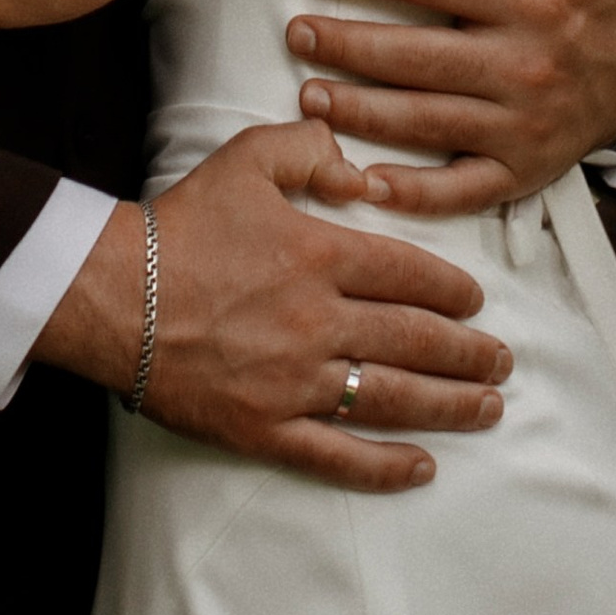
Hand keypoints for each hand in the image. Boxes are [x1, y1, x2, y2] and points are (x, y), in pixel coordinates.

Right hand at [37, 122, 507, 490]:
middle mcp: (320, 322)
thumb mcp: (244, 158)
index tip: (476, 302)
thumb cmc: (181, 224)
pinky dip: (387, 465)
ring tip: (487, 408)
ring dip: (449, 406)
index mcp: (319, 256)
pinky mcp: (269, 428)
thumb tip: (358, 169)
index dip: (451, 290)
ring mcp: (297, 381)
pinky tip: (423, 466)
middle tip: (501, 361)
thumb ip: (307, 148)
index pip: (409, 275)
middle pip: (415, 341)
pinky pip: (341, 455)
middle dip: (468, 353)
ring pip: (393, 398)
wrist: (114, 293)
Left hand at [288, 0, 615, 216]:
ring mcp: (522, 126)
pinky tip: (365, 183)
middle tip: (296, 34)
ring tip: (308, 95)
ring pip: (429, 122)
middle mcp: (525, 66)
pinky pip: (463, 190)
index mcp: (531, 2)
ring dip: (363, 113)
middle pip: (420, 57)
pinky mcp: (522, 172)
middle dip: (351, 47)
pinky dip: (414, 195)